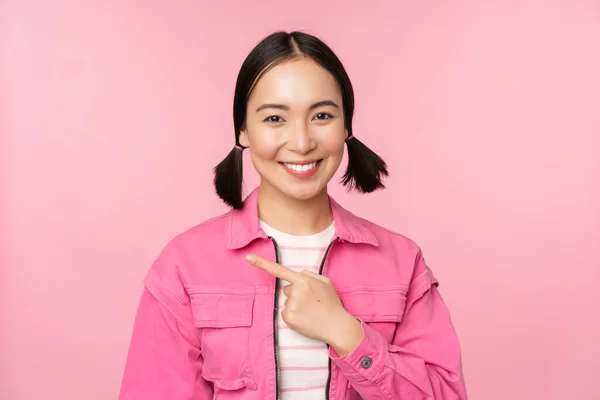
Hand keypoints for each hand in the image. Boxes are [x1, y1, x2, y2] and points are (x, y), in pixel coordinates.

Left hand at [246, 254, 362, 355]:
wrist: (337, 326)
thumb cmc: (332, 303)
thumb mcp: (325, 282)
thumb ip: (310, 275)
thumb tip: (298, 274)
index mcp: (303, 280)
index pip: (279, 270)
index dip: (262, 264)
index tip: (248, 258)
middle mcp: (295, 292)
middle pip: (287, 289)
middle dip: (296, 294)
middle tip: (311, 302)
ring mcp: (290, 305)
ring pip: (287, 302)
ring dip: (296, 305)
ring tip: (311, 311)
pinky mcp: (288, 318)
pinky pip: (285, 313)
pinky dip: (294, 316)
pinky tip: (305, 318)